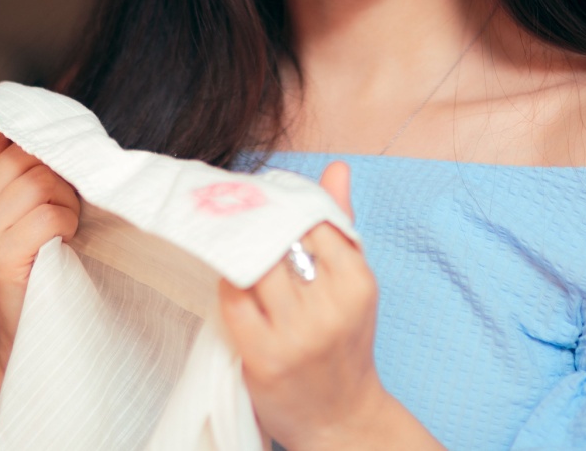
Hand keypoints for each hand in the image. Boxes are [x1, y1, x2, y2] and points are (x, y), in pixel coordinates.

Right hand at [0, 116, 80, 357]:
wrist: (25, 327)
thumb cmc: (33, 256)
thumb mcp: (14, 207)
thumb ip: (18, 167)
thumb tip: (50, 120)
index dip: (26, 126)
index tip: (51, 141)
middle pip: (24, 154)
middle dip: (57, 172)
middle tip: (64, 202)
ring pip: (39, 181)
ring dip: (66, 200)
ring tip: (61, 223)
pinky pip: (49, 214)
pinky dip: (67, 224)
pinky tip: (60, 241)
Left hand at [218, 162, 406, 450]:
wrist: (341, 418)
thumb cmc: (345, 342)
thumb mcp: (354, 282)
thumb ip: (341, 224)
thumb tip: (336, 168)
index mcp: (357, 282)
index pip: (311, 220)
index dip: (282, 203)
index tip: (262, 194)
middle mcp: (330, 307)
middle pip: (279, 240)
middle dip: (254, 222)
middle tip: (232, 206)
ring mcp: (296, 334)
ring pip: (254, 266)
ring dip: (237, 250)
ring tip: (229, 240)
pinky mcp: (264, 357)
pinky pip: (233, 300)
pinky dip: (228, 284)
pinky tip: (230, 279)